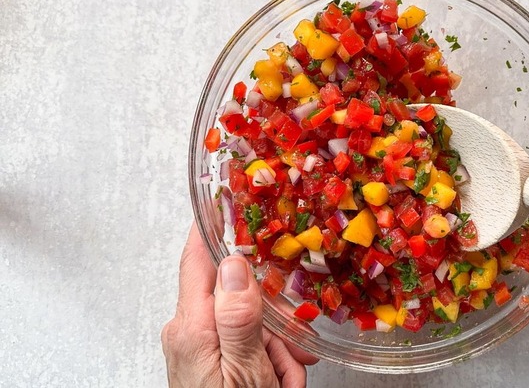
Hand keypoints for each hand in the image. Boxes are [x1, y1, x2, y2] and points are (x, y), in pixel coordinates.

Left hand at [162, 224, 318, 386]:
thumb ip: (238, 316)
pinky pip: (248, 343)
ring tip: (287, 377)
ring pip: (251, 321)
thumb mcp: (245, 370)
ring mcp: (200, 345)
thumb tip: (234, 265)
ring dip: (279, 347)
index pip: (198, 259)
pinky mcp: (211, 359)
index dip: (213, 226)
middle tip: (296, 345)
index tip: (229, 200)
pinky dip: (271, 360)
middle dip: (275, 318)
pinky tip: (280, 380)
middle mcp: (191, 332)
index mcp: (193, 328)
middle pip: (239, 294)